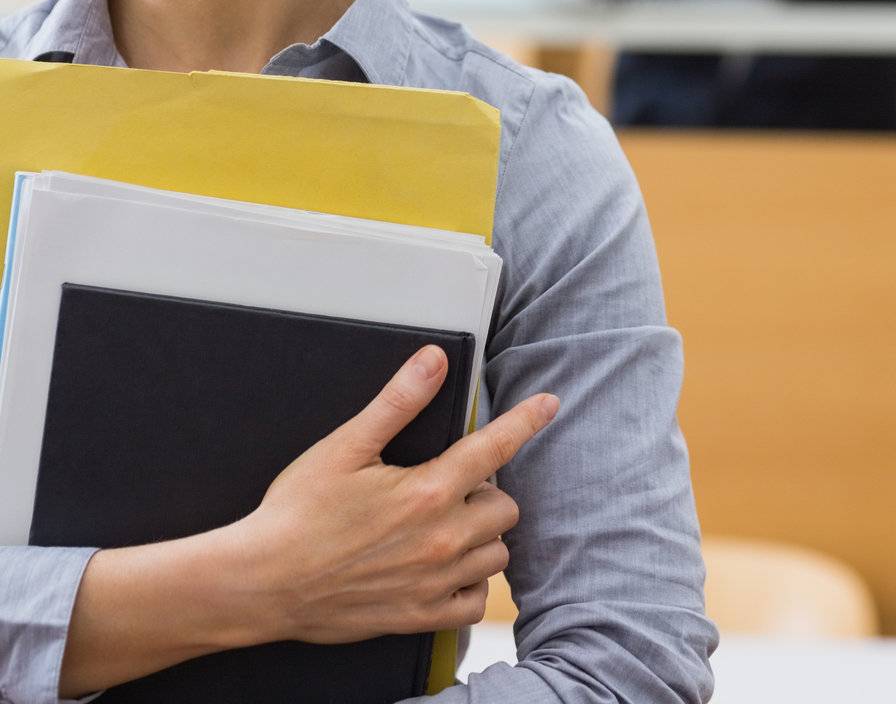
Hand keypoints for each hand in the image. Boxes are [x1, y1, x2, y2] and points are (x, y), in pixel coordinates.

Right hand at [230, 344, 557, 645]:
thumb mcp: (345, 446)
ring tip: (444, 523)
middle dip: (487, 489)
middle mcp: (441, 539)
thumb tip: (434, 360)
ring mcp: (434, 583)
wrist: (264, 583)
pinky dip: (469, 582)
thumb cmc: (298, 511)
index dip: (527, 421)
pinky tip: (443, 566)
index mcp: (427, 490)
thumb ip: (398, 402)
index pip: (496, 447)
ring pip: (495, 554)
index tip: (549, 405)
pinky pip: (475, 602)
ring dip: (481, 534)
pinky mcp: (420, 617)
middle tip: (449, 483)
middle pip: (505, 505)